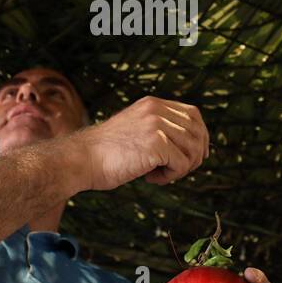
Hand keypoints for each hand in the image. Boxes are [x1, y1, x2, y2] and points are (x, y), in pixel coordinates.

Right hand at [67, 96, 208, 192]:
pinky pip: (182, 164)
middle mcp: (156, 110)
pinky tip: (150, 178)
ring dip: (180, 168)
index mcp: (152, 104)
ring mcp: (157, 125)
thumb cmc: (106, 154)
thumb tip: (195, 147)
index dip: (200, 136)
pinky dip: (170, 177)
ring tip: (158, 175)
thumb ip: (160, 131)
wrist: (82, 159)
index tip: (194, 156)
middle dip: (194, 156)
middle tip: (176, 171)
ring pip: (192, 150)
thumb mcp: (136, 131)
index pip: (192, 114)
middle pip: (197, 132)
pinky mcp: (156, 144)